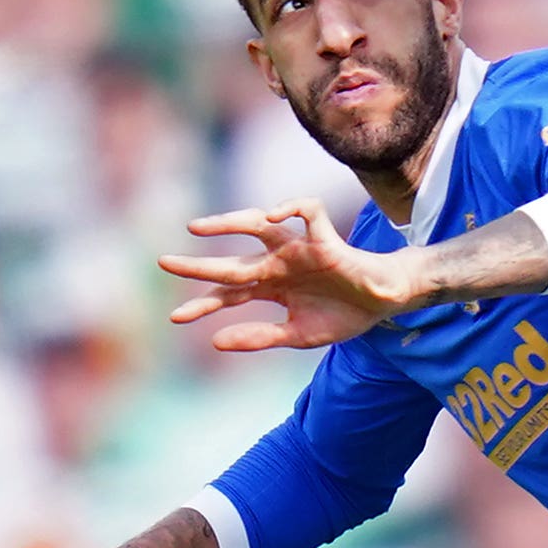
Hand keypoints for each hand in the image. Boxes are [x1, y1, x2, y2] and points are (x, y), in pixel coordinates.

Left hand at [159, 198, 421, 350]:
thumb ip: (259, 337)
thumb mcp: (297, 335)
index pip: (229, 294)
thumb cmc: (342, 315)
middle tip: (164, 262)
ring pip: (258, 226)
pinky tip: (273, 213)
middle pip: (232, 262)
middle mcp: (278, 264)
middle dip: (198, 263)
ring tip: (198, 228)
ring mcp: (298, 249)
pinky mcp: (324, 239)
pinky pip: (306, 211)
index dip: (202, 305)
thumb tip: (214, 341)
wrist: (383, 303)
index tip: (175, 319)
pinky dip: (290, 207)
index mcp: (271, 288)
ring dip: (227, 224)